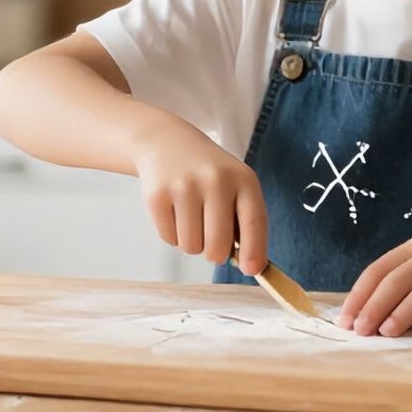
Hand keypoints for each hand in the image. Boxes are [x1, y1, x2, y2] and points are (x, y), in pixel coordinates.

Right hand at [128, 115, 267, 275]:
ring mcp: (184, 186)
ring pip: (191, 247)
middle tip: (211, 237)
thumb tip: (250, 265)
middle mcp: (215, 180)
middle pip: (218, 246)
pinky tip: (174, 209)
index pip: (254, 221)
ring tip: (191, 216)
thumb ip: (244, 221)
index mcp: (243, 179)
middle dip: (215, 252)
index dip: (255, 250)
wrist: (166, 142)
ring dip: (192, 242)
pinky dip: (172, 234)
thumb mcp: (235, 184)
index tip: (252, 270)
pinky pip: (169, 239)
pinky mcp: (157, 195)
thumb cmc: (208, 173)